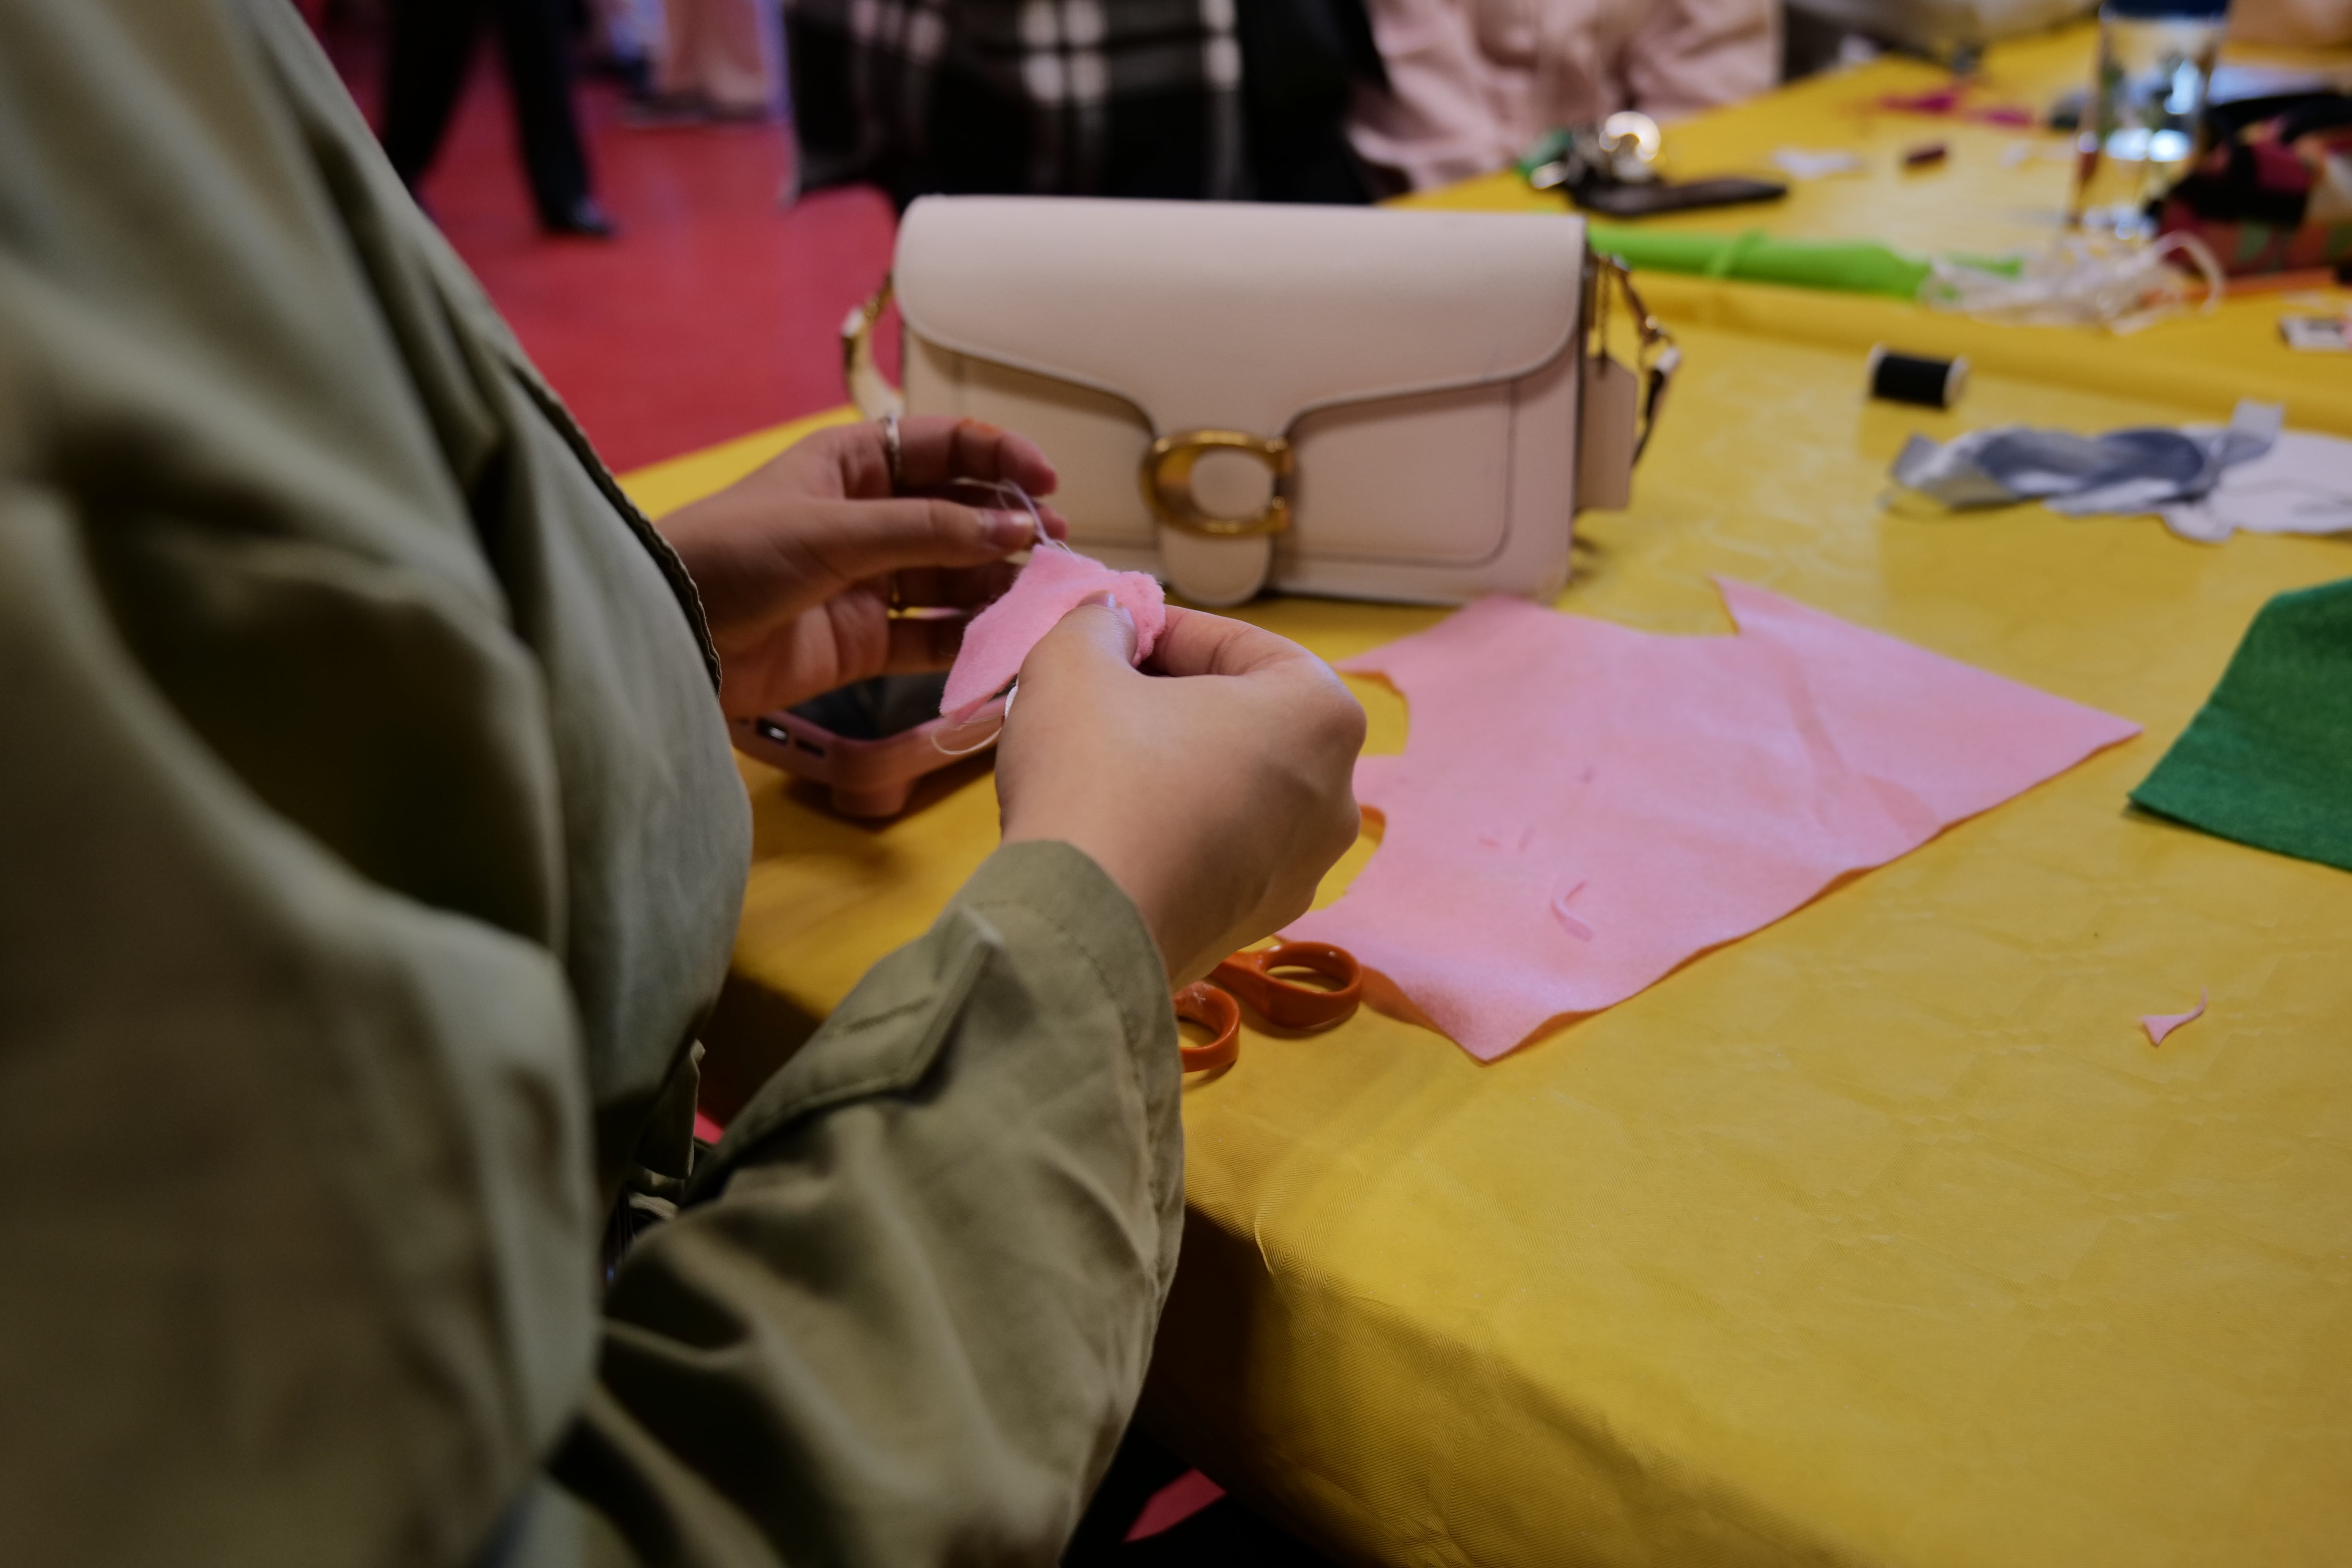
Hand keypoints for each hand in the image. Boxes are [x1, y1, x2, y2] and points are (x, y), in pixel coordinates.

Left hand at [655, 417, 1066, 720]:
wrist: (671, 635)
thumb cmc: (732, 555)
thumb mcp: (834, 530)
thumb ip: (929, 531)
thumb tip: (1017, 528)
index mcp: (852, 465)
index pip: (944, 448)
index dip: (999, 458)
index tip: (1048, 482)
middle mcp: (867, 518)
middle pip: (959, 514)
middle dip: (1009, 526)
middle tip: (1055, 546)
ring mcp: (868, 581)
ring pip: (953, 576)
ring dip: (999, 583)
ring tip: (1044, 593)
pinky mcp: (864, 640)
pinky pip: (933, 633)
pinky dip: (972, 636)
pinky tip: (1010, 637)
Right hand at [996, 600, 1365, 984]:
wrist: (1080, 934)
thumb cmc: (1094, 778)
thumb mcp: (1074, 663)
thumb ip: (1099, 623)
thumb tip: (1111, 621)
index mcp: (1322, 715)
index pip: (1240, 645)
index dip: (1164, 630)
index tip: (1111, 637)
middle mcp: (1336, 796)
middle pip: (1244, 718)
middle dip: (1171, 699)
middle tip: (1097, 695)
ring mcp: (1304, 871)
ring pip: (1233, 788)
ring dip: (1173, 764)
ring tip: (1097, 762)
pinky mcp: (1259, 924)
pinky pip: (1220, 851)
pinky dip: (1176, 829)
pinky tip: (1114, 829)